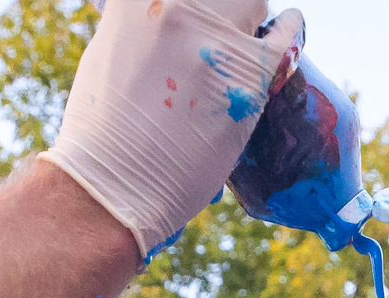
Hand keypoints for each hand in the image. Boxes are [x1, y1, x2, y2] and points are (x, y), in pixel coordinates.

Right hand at [43, 0, 306, 256]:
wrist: (112, 189)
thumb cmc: (100, 136)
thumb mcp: (107, 57)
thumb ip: (140, 29)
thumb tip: (159, 19)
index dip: (194, 6)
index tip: (195, 16)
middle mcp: (180, 5)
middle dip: (219, 10)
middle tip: (214, 34)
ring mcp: (217, 39)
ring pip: (252, 6)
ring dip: (245, 24)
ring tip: (240, 42)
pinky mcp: (251, 74)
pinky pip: (285, 35)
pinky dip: (288, 30)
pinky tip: (288, 28)